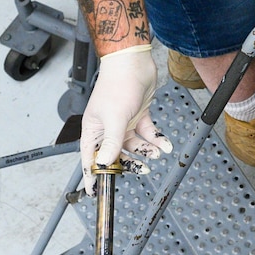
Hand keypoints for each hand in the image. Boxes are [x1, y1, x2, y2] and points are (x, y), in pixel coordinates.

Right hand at [81, 45, 170, 192]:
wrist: (134, 62)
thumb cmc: (118, 85)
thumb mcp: (115, 118)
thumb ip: (111, 143)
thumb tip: (105, 163)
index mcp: (94, 130)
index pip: (90, 158)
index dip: (92, 175)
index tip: (94, 192)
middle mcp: (107, 128)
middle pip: (115, 154)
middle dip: (129, 163)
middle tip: (142, 170)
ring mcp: (123, 121)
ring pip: (134, 145)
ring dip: (146, 150)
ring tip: (157, 153)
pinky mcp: (138, 115)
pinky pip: (146, 133)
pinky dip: (156, 138)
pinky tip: (164, 143)